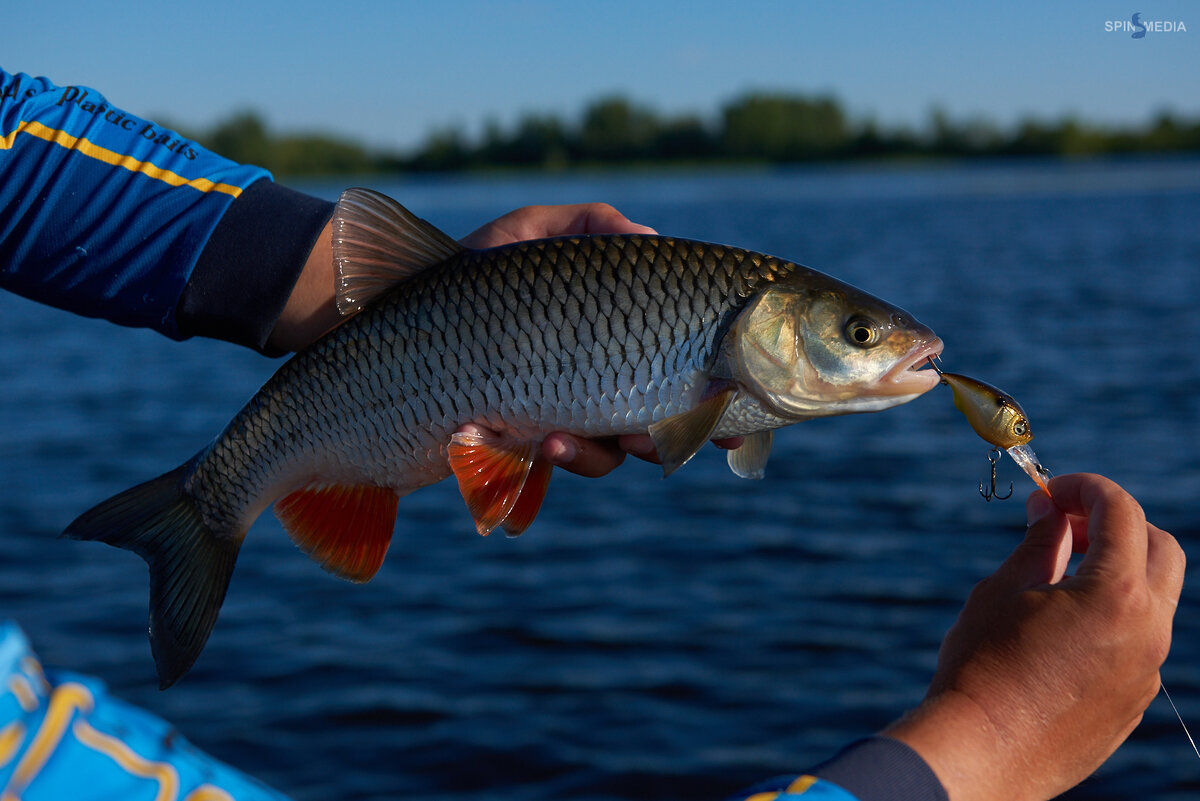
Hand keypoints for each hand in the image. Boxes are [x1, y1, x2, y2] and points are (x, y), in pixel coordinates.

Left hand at [460, 202, 740, 476]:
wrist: (381, 342)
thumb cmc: (454, 279)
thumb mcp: (522, 235)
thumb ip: (586, 224)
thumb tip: (650, 236)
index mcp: (602, 324)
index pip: (674, 349)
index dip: (717, 375)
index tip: (743, 400)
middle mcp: (588, 370)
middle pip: (662, 407)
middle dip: (689, 426)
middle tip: (706, 437)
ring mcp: (561, 411)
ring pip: (621, 446)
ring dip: (627, 446)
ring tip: (622, 438)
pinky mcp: (529, 449)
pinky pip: (570, 463)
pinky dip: (573, 456)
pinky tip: (546, 441)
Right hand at [885, 473, 1184, 800]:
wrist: (982, 750)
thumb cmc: (982, 664)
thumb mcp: (1004, 589)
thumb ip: (1040, 543)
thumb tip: (1052, 511)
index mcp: (1115, 594)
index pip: (1121, 511)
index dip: (1084, 488)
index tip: (1050, 491)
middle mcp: (1148, 630)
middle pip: (1160, 549)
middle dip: (1117, 524)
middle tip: (1064, 528)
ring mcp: (1148, 670)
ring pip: (1152, 599)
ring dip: (1115, 572)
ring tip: (1055, 581)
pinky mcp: (1135, 701)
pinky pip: (1138, 643)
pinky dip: (1110, 618)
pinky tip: (1058, 632)